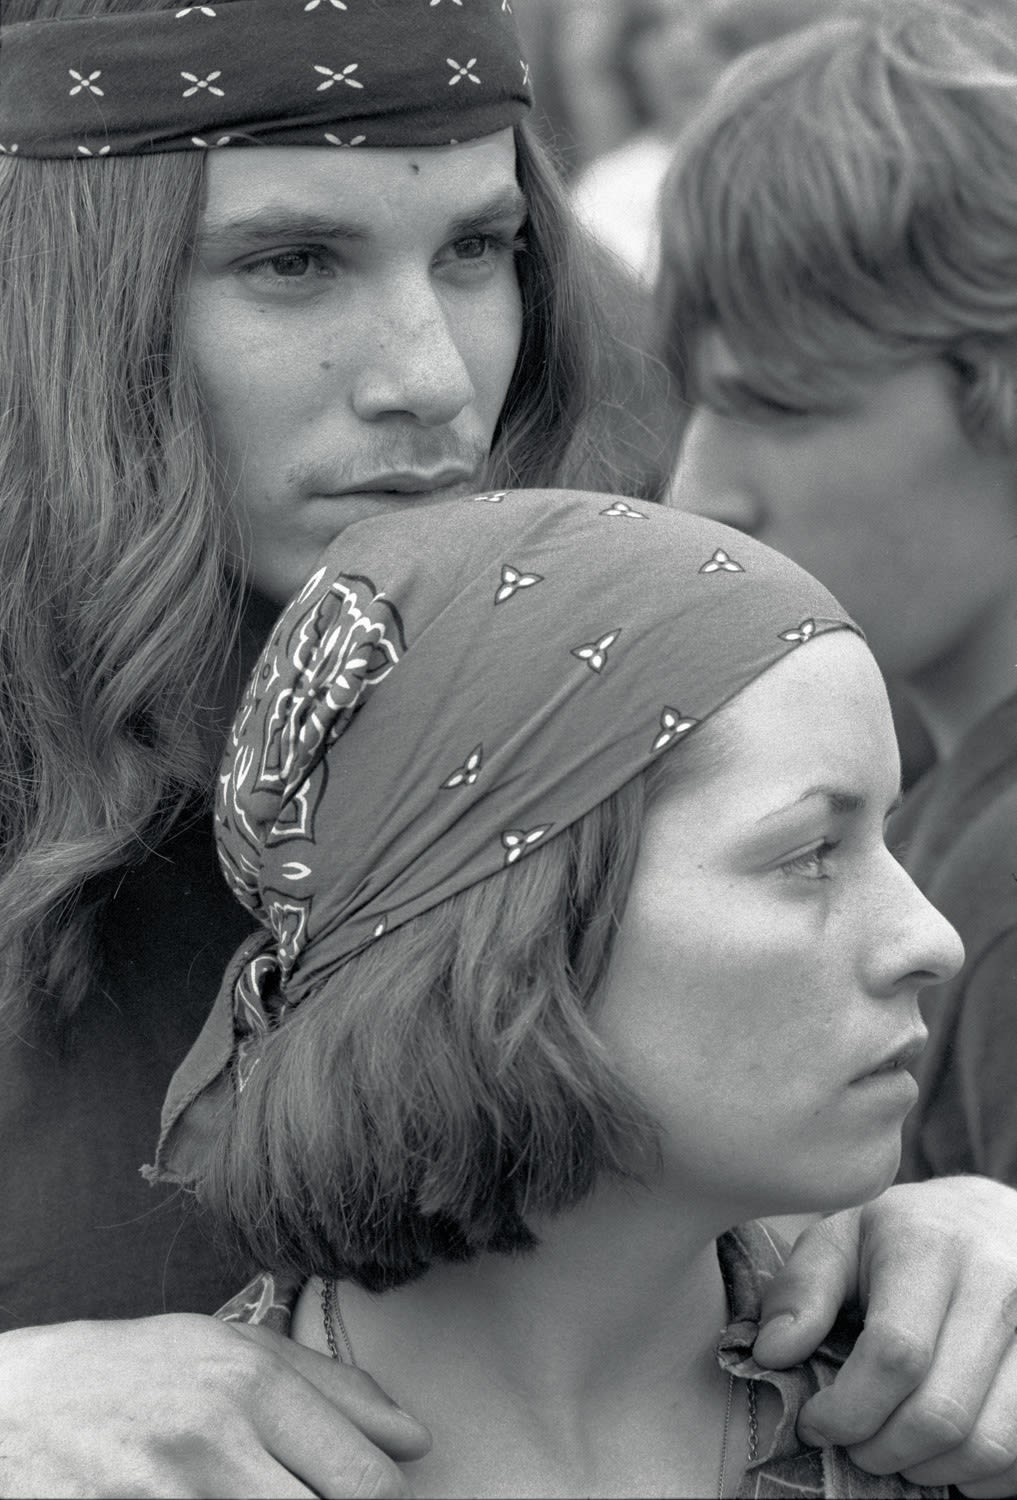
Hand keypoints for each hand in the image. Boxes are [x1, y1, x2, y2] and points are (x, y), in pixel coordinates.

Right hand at [0, 1313, 430, 1497]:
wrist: (20, 1408)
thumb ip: (334, 1389)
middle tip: (322, 1497)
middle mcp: (217, 1442)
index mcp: (251, 1383)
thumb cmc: (138, 1372)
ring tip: (262, 1495)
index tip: (373, 1498)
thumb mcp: (233, 1349)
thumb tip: (415, 1439)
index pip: (368, 1481)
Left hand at [754, 1177, 1016, 1496]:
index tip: (817, 1423)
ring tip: (894, 1447)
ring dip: (930, 1469)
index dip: (848, 1408)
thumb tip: (772, 1353)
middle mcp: (997, 1285)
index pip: (895, 1354)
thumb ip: (802, 1289)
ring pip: (989, 1445)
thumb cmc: (903, 1238)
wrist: (993, 1223)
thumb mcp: (841, 1238)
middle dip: (883, 1449)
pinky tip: (943, 1449)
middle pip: (941, 1412)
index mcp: (931, 1247)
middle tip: (855, 1444)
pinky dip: (977, 1476)